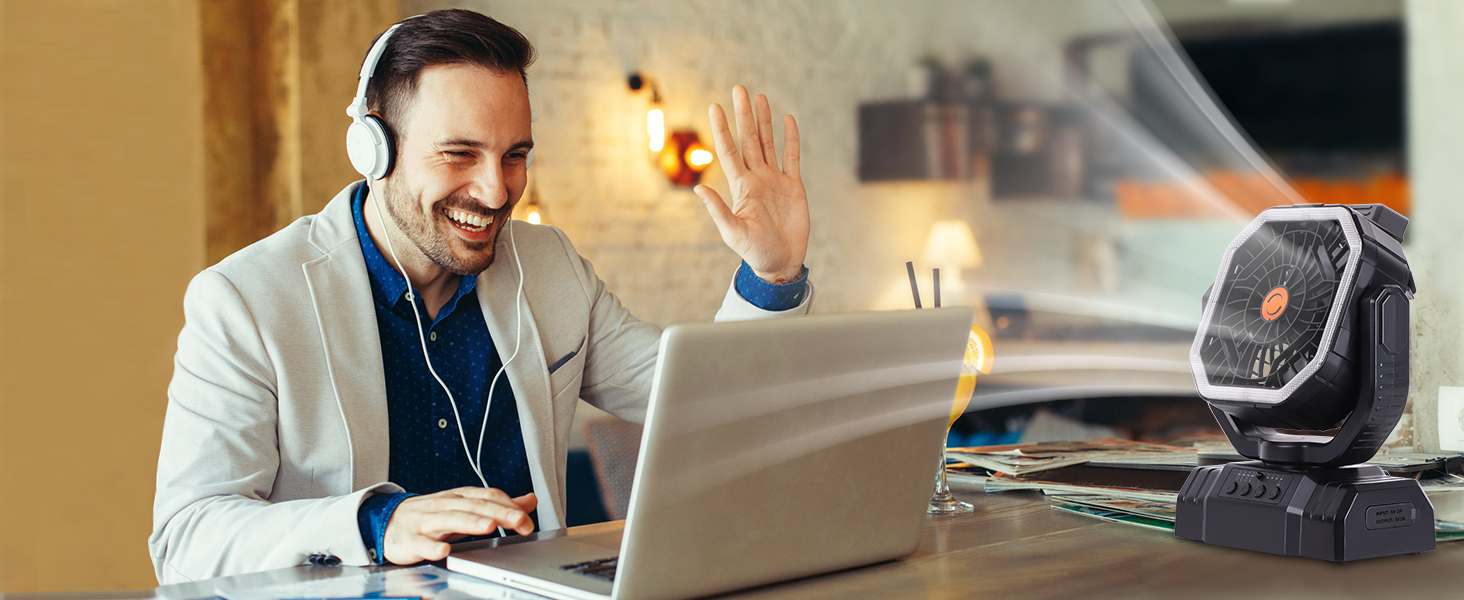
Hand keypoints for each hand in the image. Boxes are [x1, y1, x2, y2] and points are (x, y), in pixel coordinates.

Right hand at [382, 487, 536, 563]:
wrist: (388, 522)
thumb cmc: (431, 515)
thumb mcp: (465, 506)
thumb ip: (498, 505)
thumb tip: (529, 500)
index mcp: (460, 497)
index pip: (488, 496)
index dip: (509, 507)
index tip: (527, 520)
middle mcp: (445, 506)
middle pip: (473, 506)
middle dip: (498, 512)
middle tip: (519, 521)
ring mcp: (426, 522)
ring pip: (450, 520)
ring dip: (470, 522)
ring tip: (489, 526)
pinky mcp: (410, 540)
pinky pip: (422, 543)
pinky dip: (432, 547)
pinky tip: (443, 551)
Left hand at [695, 86, 809, 282]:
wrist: (780, 262)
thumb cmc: (754, 251)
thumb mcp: (733, 233)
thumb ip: (718, 210)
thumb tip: (698, 189)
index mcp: (741, 187)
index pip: (729, 151)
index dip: (722, 129)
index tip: (715, 107)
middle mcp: (756, 178)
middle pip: (749, 139)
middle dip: (744, 115)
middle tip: (739, 88)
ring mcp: (775, 180)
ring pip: (768, 143)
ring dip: (764, 120)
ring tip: (759, 97)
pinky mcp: (793, 185)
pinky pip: (792, 157)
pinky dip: (790, 138)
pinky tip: (788, 119)